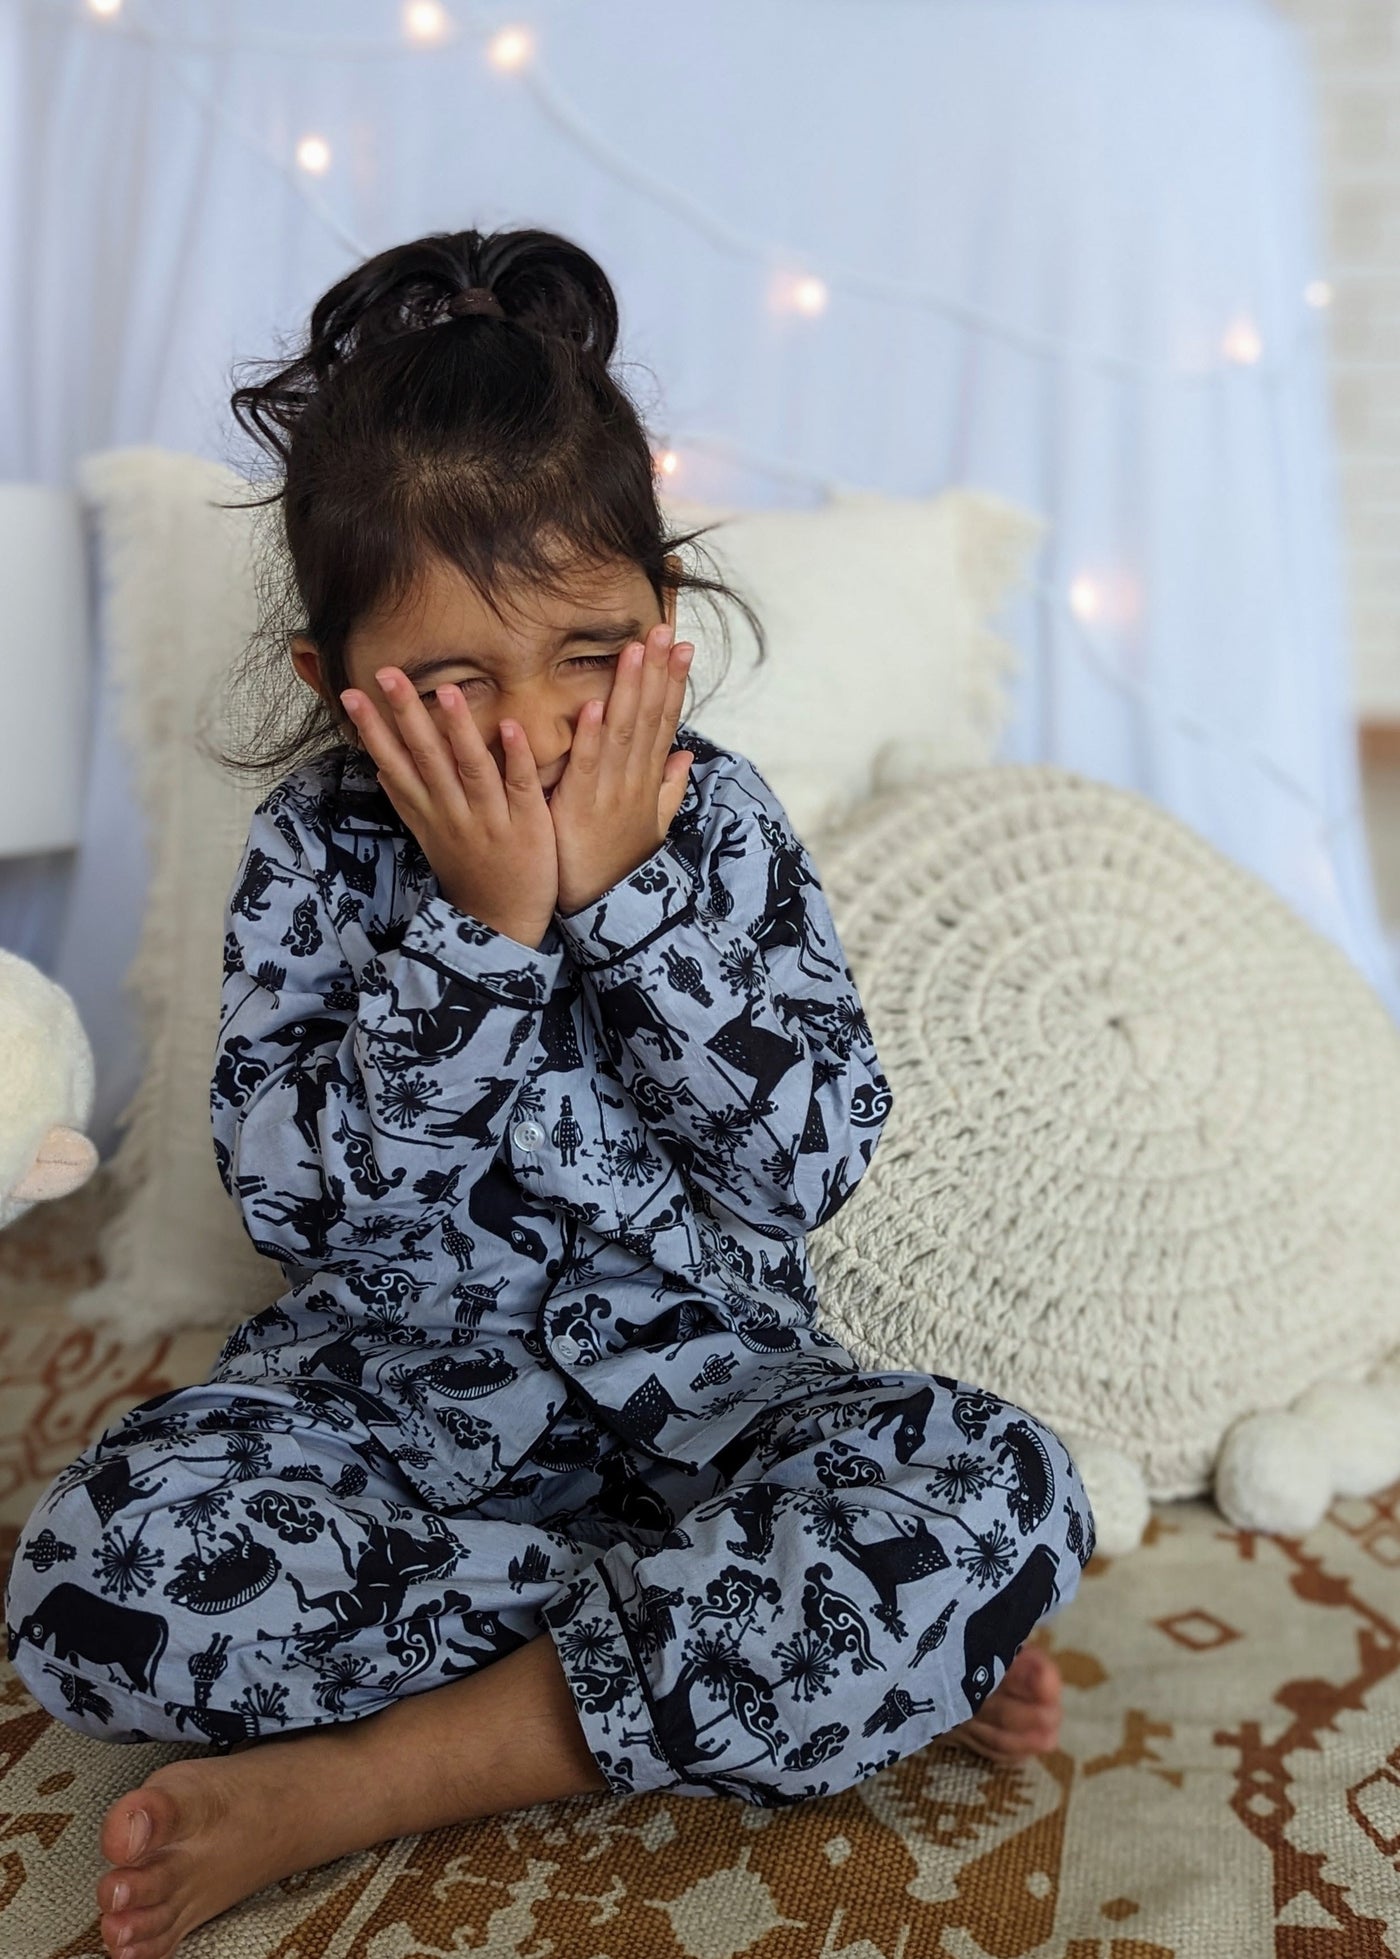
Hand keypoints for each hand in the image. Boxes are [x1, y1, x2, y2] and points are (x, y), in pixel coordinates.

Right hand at [339, 669, 557, 948]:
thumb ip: (408, 802)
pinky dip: (515, 758)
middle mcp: (452, 812)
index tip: (350, 694)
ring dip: (458, 728)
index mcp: (428, 812)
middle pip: (425, 757)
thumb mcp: (429, 838)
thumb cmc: (468, 873)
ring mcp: (489, 819)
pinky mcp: (527, 825)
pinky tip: (511, 727)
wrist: (500, 924)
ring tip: (447, 689)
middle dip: (405, 715)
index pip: (394, 763)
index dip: (372, 730)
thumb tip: (380, 770)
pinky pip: (520, 786)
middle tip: (386, 673)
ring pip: (471, 767)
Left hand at [550, 623, 694, 915]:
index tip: (682, 647)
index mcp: (648, 781)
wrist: (601, 908)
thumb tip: (687, 754)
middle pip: (649, 717)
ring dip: (630, 690)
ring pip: (622, 732)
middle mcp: (634, 781)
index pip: (664, 721)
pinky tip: (596, 704)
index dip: (673, 683)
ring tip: (637, 651)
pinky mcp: (580, 807)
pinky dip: (592, 735)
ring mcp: (609, 793)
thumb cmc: (617, 863)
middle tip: (665, 631)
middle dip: (658, 672)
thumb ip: (668, 788)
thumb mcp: (651, 825)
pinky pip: (586, 766)